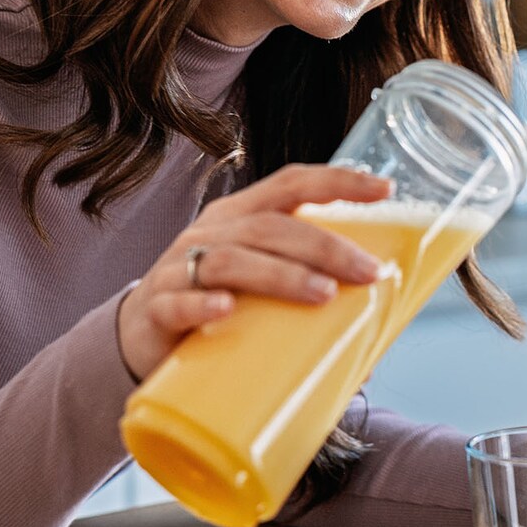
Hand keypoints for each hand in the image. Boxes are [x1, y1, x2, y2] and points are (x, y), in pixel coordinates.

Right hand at [116, 164, 391, 380]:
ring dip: (280, 275)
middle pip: (268, 226)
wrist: (142, 338)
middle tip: (367, 272)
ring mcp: (179, 267)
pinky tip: (226, 310)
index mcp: (241, 216)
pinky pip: (178, 300)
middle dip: (323, 245)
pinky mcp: (156, 308)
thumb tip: (369, 345)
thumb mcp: (261, 289)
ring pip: (230, 259)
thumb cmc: (215, 305)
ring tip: (322, 294)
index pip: (290, 184)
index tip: (384, 189)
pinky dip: (202, 303)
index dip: (336, 181)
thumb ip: (307, 302)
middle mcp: (211, 232)